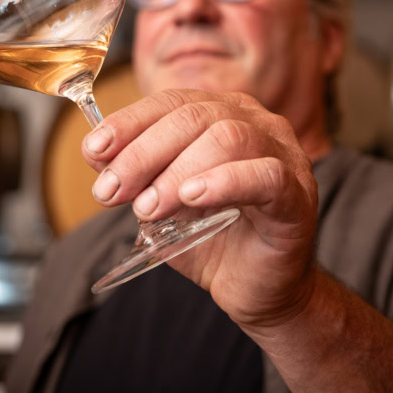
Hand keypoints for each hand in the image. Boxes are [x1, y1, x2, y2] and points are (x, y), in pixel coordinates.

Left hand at [82, 89, 319, 331]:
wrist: (256, 289)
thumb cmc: (214, 239)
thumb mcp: (162, 203)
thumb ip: (136, 177)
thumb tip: (96, 152)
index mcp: (223, 114)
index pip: (172, 102)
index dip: (129, 122)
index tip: (94, 150)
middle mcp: (256, 123)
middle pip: (194, 117)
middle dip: (143, 153)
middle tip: (111, 191)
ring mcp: (284, 155)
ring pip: (227, 138)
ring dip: (176, 171)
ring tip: (147, 207)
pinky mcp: (298, 195)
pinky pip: (265, 176)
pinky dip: (224, 181)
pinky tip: (192, 196)